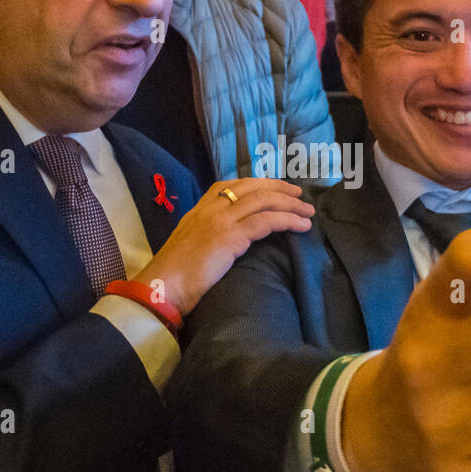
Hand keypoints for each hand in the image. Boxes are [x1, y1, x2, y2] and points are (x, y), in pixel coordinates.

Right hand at [131, 178, 313, 314]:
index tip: (277, 188)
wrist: (162, 287)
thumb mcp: (189, 244)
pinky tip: (302, 226)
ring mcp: (220, 221)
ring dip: (290, 204)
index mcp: (199, 208)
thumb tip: (228, 238)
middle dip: (280, 188)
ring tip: (308, 212)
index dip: (259, 183)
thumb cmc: (174, 275)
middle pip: (253, 187)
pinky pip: (266, 222)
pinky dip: (288, 220)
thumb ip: (207, 234)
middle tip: (300, 194)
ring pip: (263, 201)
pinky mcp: (230, 237)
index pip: (232, 185)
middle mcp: (211, 209)